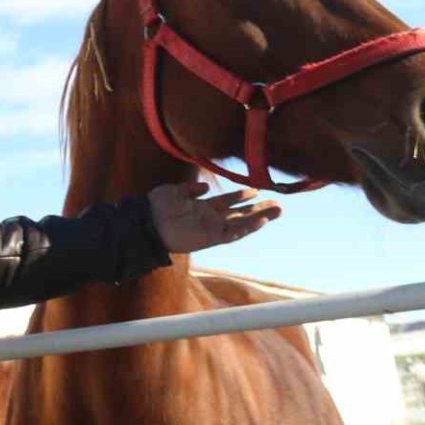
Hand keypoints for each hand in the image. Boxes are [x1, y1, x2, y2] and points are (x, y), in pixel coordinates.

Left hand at [146, 180, 280, 253]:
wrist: (146, 220)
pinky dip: (247, 228)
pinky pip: (233, 234)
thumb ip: (191, 189)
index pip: (228, 201)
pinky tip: (261, 221)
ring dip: (259, 217)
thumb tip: (206, 186)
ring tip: (278, 211)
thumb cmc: (156, 206)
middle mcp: (210, 218)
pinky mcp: (211, 238)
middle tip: (278, 204)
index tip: (257, 190)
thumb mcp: (175, 191)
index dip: (242, 195)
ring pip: (242, 223)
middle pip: (240, 213)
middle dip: (259, 208)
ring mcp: (211, 228)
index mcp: (202, 206)